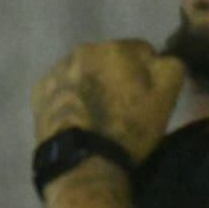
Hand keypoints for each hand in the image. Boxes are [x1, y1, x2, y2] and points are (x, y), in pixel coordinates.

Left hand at [33, 40, 184, 162]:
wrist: (83, 159)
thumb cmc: (128, 127)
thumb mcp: (165, 96)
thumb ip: (169, 65)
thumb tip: (158, 56)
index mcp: (115, 47)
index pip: (140, 50)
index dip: (146, 72)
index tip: (145, 94)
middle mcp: (82, 50)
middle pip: (108, 58)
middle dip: (115, 74)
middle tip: (120, 104)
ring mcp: (56, 69)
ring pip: (82, 70)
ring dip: (90, 83)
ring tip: (95, 112)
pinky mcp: (39, 90)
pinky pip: (61, 86)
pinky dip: (69, 95)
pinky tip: (75, 116)